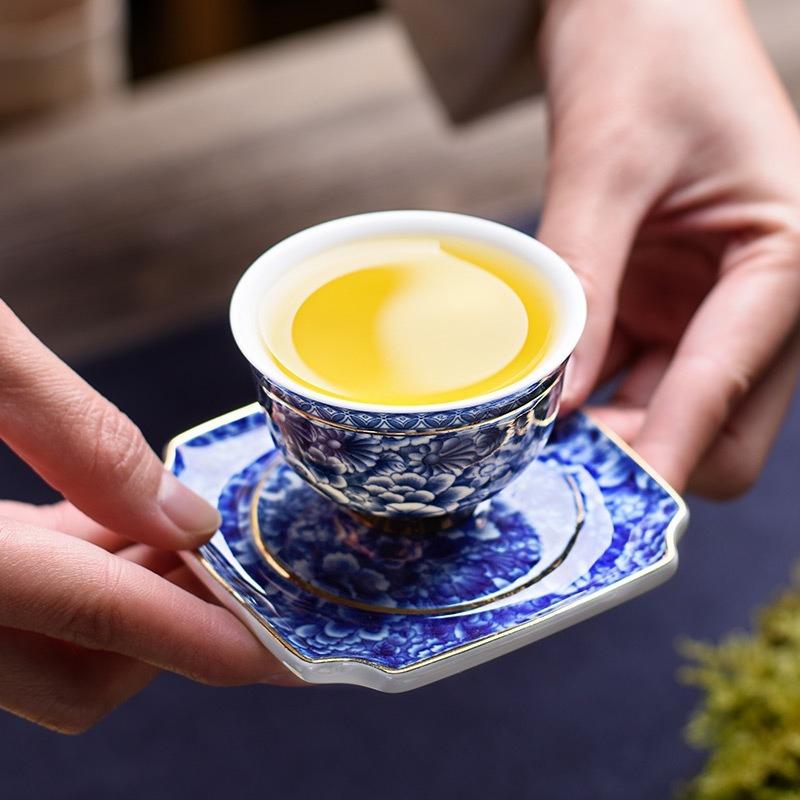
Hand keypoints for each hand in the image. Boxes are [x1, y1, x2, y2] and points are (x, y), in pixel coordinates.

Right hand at [0, 302, 297, 733]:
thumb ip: (73, 430)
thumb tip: (182, 514)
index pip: (94, 619)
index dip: (199, 638)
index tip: (279, 649)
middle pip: (79, 667)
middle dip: (172, 619)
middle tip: (232, 548)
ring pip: (46, 653)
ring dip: (130, 599)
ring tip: (180, 525)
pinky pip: (13, 615)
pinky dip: (76, 580)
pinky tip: (105, 520)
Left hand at [538, 0, 799, 495]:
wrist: (639, 12)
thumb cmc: (646, 58)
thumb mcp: (608, 165)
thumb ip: (586, 281)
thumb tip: (557, 396)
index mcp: (793, 260)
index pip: (726, 388)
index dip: (663, 453)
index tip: (605, 507)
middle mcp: (768, 300)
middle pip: (716, 430)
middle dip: (641, 456)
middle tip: (550, 465)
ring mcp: (717, 311)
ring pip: (675, 417)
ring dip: (612, 436)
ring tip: (535, 441)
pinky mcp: (673, 309)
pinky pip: (641, 383)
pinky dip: (597, 402)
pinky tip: (545, 401)